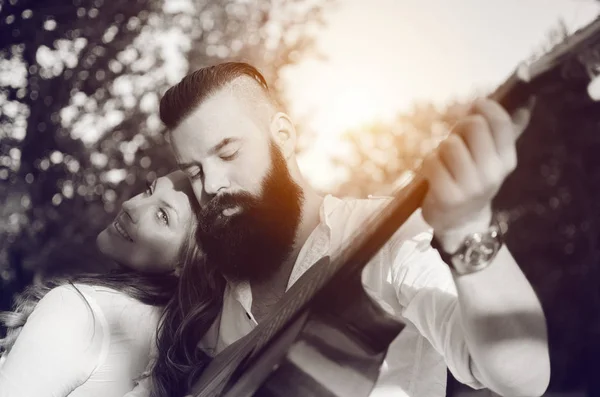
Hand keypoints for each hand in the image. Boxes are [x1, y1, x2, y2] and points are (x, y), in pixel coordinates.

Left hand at [420, 98, 532, 251]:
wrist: (460, 221)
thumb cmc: (472, 178)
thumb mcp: (493, 157)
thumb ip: (506, 130)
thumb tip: (525, 101)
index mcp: (506, 160)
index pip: (500, 121)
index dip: (485, 107)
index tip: (475, 108)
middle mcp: (492, 174)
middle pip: (473, 126)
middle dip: (460, 128)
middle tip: (457, 142)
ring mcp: (470, 187)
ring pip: (450, 144)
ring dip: (441, 149)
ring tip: (445, 162)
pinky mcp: (447, 197)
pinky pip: (431, 161)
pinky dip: (428, 163)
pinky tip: (435, 175)